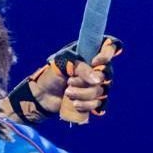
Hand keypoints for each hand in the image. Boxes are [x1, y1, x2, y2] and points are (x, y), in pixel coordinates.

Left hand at [3, 36, 122, 124]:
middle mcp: (97, 70)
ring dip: (82, 94)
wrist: (42, 95)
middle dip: (85, 82)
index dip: (107, 54)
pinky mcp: (92, 100)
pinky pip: (97, 104)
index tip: (95, 62)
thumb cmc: (52, 75)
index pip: (110, 47)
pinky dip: (85, 105)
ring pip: (99, 91)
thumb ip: (82, 69)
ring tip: (67, 93)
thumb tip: (98, 81)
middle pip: (105, 75)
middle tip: (69, 82)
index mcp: (90, 55)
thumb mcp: (63, 65)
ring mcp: (95, 85)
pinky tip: (74, 104)